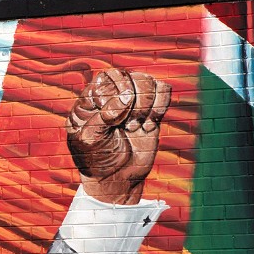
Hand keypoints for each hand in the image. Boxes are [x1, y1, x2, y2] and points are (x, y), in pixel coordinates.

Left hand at [66, 68, 170, 204]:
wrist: (118, 178)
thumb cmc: (96, 159)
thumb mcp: (90, 140)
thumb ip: (104, 116)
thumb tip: (126, 94)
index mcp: (90, 99)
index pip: (106, 78)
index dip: (114, 97)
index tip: (112, 121)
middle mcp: (111, 94)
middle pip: (128, 75)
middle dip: (132, 101)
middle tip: (126, 124)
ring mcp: (132, 100)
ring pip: (147, 80)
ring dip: (146, 105)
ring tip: (135, 127)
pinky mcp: (151, 109)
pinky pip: (164, 89)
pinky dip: (161, 105)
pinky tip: (150, 125)